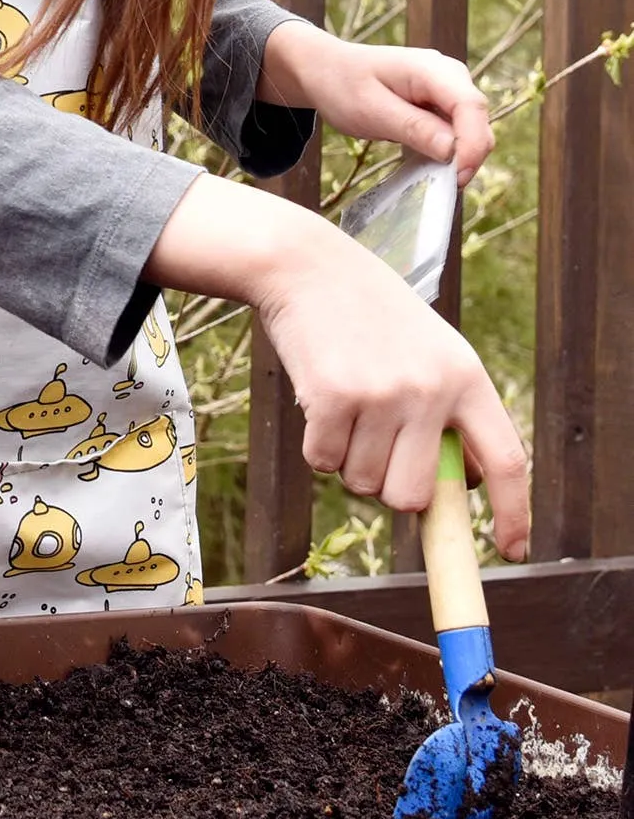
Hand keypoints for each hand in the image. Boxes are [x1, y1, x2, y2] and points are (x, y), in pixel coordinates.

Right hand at [149, 174, 529, 559]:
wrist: (306, 267)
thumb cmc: (367, 315)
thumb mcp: (430, 352)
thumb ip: (449, 413)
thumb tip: (460, 487)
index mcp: (467, 378)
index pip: (507, 461)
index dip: (513, 514)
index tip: (509, 551)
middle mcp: (431, 390)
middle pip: (415, 494)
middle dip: (389, 488)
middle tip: (374, 449)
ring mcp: (382, 394)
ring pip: (364, 483)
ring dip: (348, 461)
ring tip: (346, 408)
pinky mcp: (332, 397)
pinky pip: (323, 462)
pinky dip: (317, 446)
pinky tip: (319, 401)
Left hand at [258, 22, 492, 184]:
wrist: (326, 69)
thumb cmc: (343, 84)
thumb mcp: (370, 109)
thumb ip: (412, 127)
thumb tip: (452, 150)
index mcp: (433, 70)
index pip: (471, 106)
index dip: (472, 144)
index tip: (457, 176)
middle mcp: (450, 78)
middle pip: (478, 122)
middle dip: (468, 156)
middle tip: (441, 188)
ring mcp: (448, 92)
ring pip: (471, 132)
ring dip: (458, 158)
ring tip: (430, 179)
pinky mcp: (441, 107)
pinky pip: (456, 135)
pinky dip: (447, 154)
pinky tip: (427, 168)